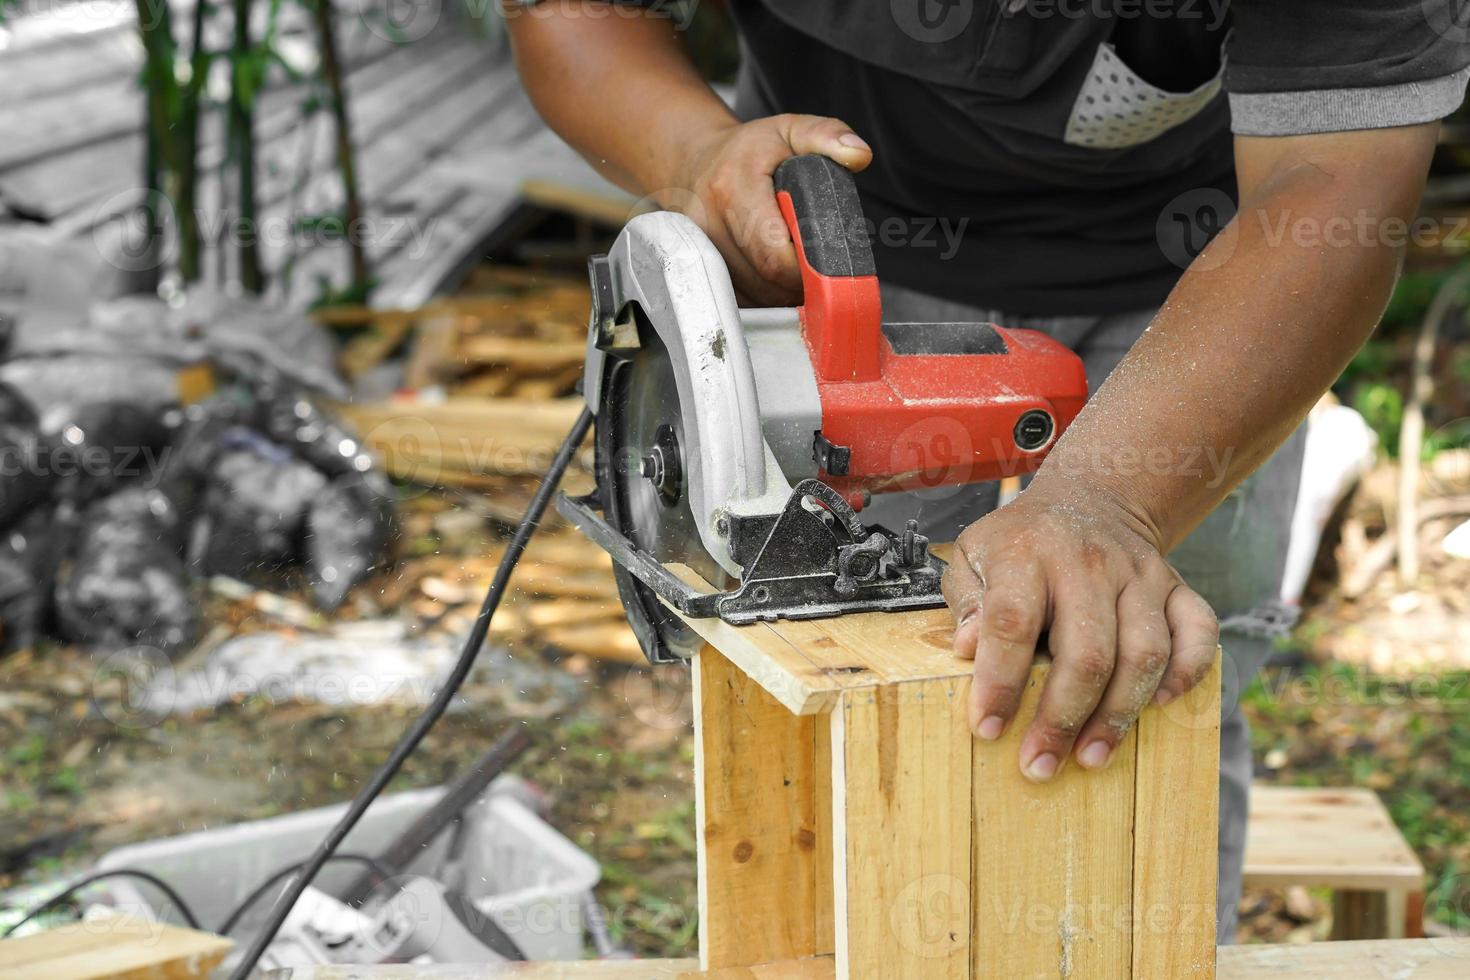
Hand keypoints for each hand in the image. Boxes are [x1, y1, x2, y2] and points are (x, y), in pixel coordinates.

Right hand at [659, 114, 872, 305]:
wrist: (695, 162)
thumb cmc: (748, 151)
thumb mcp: (790, 130)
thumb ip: (828, 136)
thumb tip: (859, 155)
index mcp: (733, 186)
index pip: (773, 252)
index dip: (808, 269)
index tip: (831, 266)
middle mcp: (710, 223)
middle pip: (766, 281)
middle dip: (802, 284)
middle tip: (825, 272)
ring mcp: (703, 251)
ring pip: (754, 297)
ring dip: (786, 294)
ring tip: (804, 271)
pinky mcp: (703, 271)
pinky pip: (742, 301)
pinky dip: (767, 297)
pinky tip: (780, 278)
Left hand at [941, 478, 1218, 780]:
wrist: (1092, 498)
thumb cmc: (1023, 542)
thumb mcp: (974, 558)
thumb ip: (967, 603)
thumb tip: (969, 648)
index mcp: (1028, 555)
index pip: (1013, 623)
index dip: (1000, 681)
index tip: (987, 728)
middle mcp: (1088, 563)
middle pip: (1087, 652)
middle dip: (1063, 718)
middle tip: (1040, 764)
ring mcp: (1139, 575)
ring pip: (1144, 653)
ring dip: (1119, 714)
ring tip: (1091, 756)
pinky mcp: (1176, 588)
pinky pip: (1198, 634)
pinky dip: (1186, 675)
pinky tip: (1158, 706)